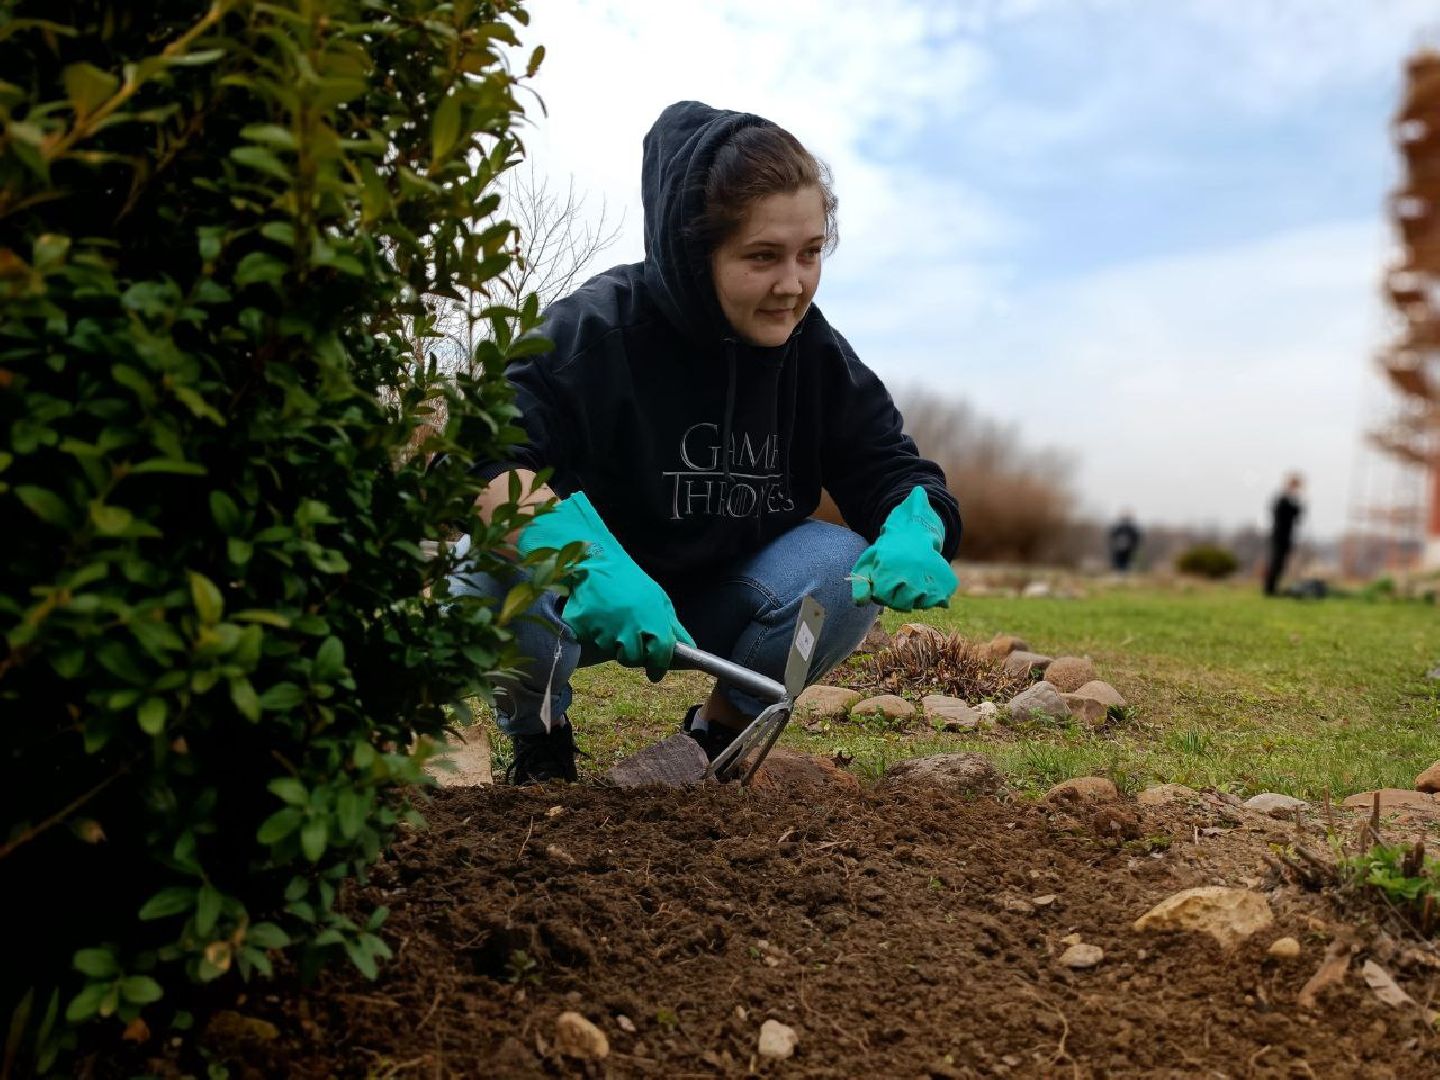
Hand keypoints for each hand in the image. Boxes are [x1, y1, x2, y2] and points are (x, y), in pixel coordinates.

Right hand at [518, 492, 693, 676]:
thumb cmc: (629, 580)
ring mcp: (604, 630)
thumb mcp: (659, 598)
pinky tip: (597, 616)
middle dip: (633, 653)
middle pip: (633, 659)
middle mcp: (629, 628)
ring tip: (612, 618)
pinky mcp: (583, 630)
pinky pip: (591, 642)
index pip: (660, 655)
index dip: (658, 666)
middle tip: (629, 636)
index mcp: (652, 620)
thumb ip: (674, 626)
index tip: (655, 671)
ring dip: (612, 641)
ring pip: (611, 650)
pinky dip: (593, 634)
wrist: (593, 561)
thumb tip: (690, 647)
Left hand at [850, 486, 956, 610]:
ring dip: (916, 597)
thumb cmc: (888, 551)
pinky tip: (926, 580)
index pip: (884, 598)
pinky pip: (937, 602)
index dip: (883, 593)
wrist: (914, 533)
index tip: (885, 581)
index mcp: (889, 569)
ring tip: (913, 578)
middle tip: (901, 579)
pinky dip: (932, 596)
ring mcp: (931, 578)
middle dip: (899, 597)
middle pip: (903, 605)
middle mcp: (911, 575)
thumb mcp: (868, 562)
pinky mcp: (946, 581)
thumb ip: (860, 583)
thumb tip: (860, 602)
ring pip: (920, 604)